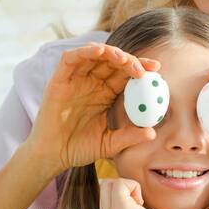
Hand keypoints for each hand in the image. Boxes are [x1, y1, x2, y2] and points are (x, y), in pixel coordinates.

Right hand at [24, 43, 161, 175]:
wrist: (53, 156)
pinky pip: (71, 59)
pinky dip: (84, 52)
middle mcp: (92, 82)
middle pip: (113, 61)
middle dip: (130, 60)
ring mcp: (75, 79)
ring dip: (110, 52)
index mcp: (105, 93)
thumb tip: (152, 134)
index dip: (141, 68)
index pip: (125, 74)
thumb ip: (129, 137)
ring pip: (94, 55)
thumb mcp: (109, 144)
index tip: (156, 69)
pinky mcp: (59, 79)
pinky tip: (99, 52)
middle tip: (142, 67)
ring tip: (124, 60)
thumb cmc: (79, 148)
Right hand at [98, 178, 179, 208]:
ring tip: (140, 204)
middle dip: (123, 188)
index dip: (121, 195)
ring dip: (128, 187)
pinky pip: (120, 183)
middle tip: (139, 204)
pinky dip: (133, 186)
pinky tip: (142, 203)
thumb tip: (135, 203)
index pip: (104, 198)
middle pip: (104, 188)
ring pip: (109, 183)